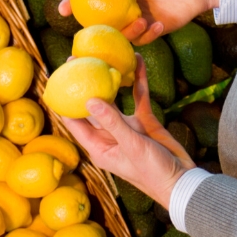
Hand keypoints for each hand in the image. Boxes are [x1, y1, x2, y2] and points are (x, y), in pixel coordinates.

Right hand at [59, 0, 219, 44]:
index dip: (75, 2)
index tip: (63, 8)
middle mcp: (124, 6)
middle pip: (100, 21)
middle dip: (89, 30)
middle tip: (87, 35)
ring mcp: (137, 20)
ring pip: (120, 34)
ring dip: (127, 32)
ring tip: (142, 20)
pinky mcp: (152, 31)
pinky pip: (142, 40)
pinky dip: (147, 35)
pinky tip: (159, 24)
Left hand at [61, 55, 195, 208]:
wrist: (181, 181)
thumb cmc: (152, 172)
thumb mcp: (131, 145)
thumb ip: (112, 122)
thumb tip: (89, 100)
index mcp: (98, 147)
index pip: (74, 122)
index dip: (63, 102)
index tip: (55, 80)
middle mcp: (108, 135)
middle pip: (91, 106)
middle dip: (84, 83)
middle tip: (76, 58)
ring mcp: (126, 127)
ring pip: (114, 98)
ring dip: (110, 78)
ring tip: (102, 55)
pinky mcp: (143, 122)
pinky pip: (138, 97)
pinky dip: (138, 80)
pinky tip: (136, 60)